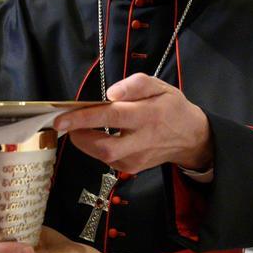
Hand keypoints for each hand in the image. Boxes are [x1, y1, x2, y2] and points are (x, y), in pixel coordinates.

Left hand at [54, 74, 212, 172]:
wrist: (191, 138)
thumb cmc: (171, 107)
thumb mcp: (160, 86)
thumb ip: (135, 85)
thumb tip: (110, 93)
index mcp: (148, 116)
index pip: (112, 117)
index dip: (84, 118)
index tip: (61, 118)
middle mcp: (142, 141)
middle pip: (104, 147)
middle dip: (78, 136)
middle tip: (66, 123)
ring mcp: (137, 159)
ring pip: (102, 156)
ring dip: (85, 140)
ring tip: (82, 126)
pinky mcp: (132, 168)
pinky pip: (106, 159)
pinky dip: (96, 147)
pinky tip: (100, 135)